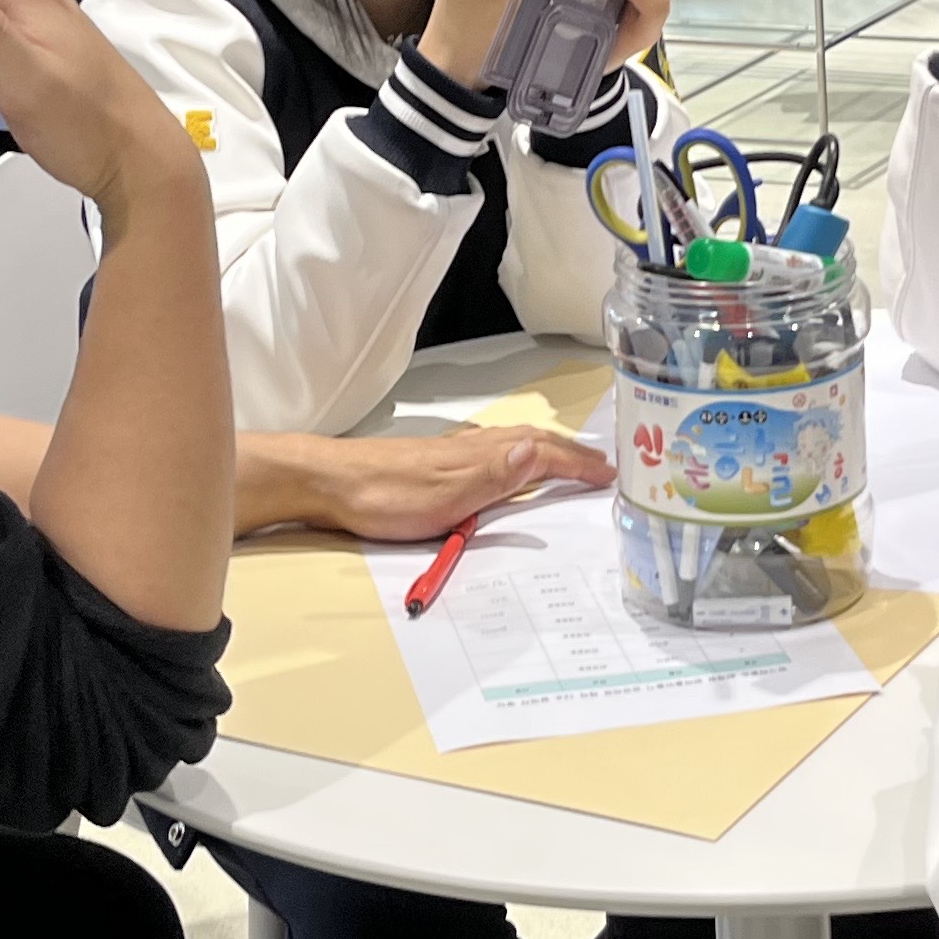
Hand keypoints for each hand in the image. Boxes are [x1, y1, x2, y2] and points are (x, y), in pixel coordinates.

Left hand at [243, 423, 615, 540]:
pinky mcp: (434, 461)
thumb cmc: (384, 495)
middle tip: (601, 466)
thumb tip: (540, 450)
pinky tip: (506, 460)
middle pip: (533, 442)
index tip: (610, 474)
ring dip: (545, 450)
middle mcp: (472, 445)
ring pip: (512, 443)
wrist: (328, 483)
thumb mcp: (447, 496)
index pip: (544, 454)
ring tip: (567, 460)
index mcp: (482, 453)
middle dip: (570, 452)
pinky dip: (515, 453)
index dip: (579, 464)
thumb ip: (495, 475)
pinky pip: (491, 450)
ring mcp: (452, 451)